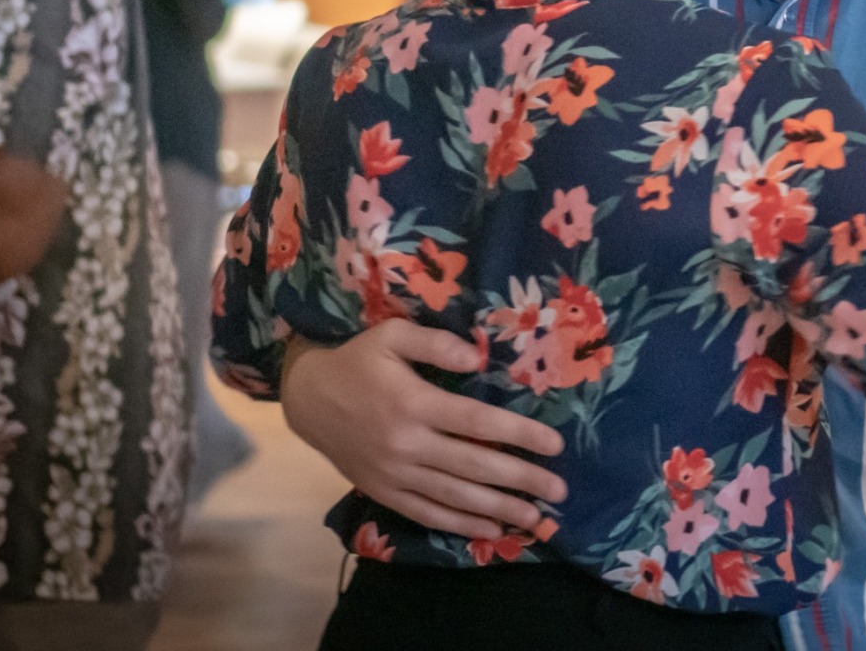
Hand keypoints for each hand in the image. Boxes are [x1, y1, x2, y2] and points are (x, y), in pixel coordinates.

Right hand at [280, 319, 566, 540]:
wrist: (306, 397)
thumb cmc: (356, 360)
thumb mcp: (392, 335)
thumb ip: (437, 344)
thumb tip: (479, 359)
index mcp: (414, 403)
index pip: (478, 423)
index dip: (519, 434)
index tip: (554, 445)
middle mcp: (406, 443)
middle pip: (474, 466)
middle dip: (521, 480)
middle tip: (559, 491)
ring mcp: (393, 472)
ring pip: (454, 497)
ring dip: (498, 509)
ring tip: (534, 518)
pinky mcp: (382, 491)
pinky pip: (425, 513)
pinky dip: (459, 525)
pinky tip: (490, 531)